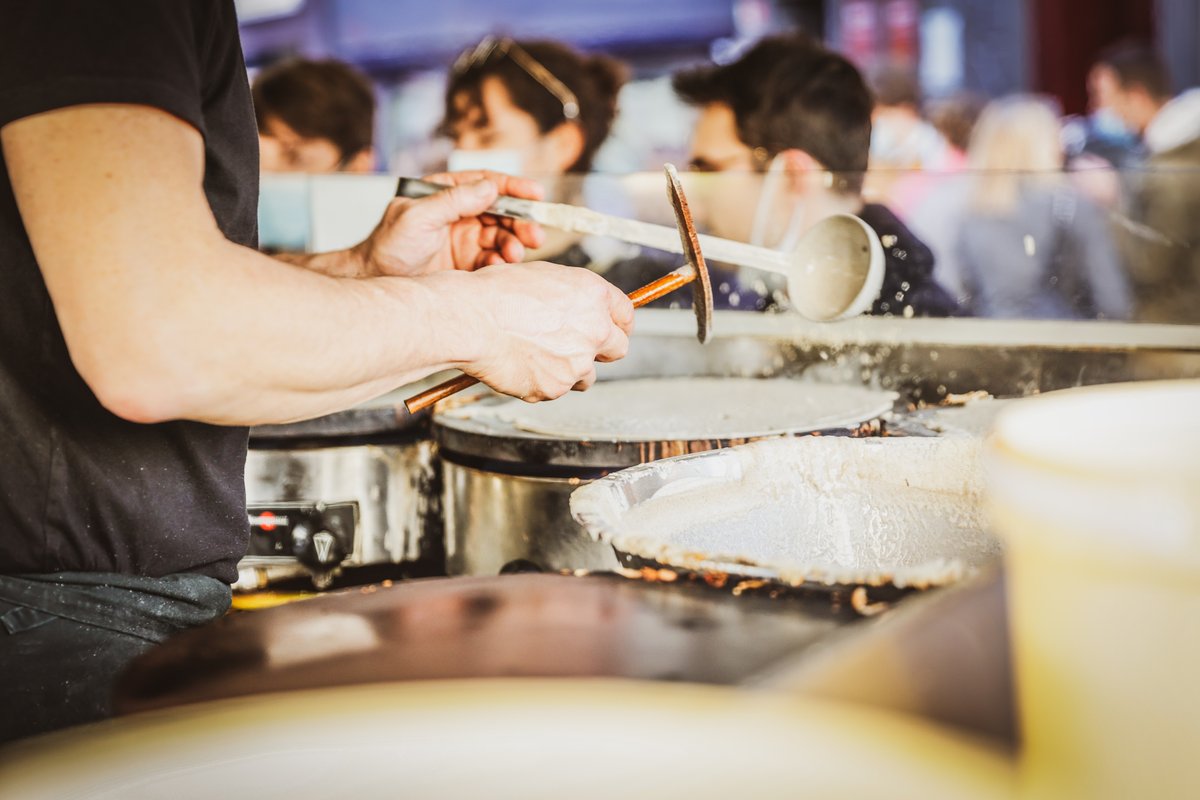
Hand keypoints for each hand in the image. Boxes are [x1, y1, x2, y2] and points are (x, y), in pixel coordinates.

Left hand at [358, 171, 545, 276]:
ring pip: (501, 236)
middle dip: (520, 222)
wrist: (377, 280)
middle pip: (500, 211)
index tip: (536, 194)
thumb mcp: (419, 217)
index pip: (485, 183)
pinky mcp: (467, 262)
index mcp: (446, 192)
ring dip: (513, 244)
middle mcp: (458, 212)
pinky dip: (501, 263)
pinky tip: (500, 267)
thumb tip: (489, 187)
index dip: (513, 187)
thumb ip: (454, 201)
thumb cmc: (389, 245)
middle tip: (535, 235)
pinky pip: (493, 259)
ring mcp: (464, 237)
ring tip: (515, 256)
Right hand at [459, 262, 634, 400]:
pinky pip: (557, 389)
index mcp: (593, 294)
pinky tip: (521, 365)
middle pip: (619, 349)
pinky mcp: (556, 387)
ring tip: (538, 356)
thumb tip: (579, 307)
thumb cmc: (495, 294)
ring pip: (587, 375)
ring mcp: (577, 362)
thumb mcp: (542, 276)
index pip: (626, 314)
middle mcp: (594, 328)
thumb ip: (571, 296)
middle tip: (579, 348)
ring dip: (571, 370)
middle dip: (602, 350)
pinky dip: (542, 382)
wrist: (470, 321)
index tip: (612, 328)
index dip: (618, 323)